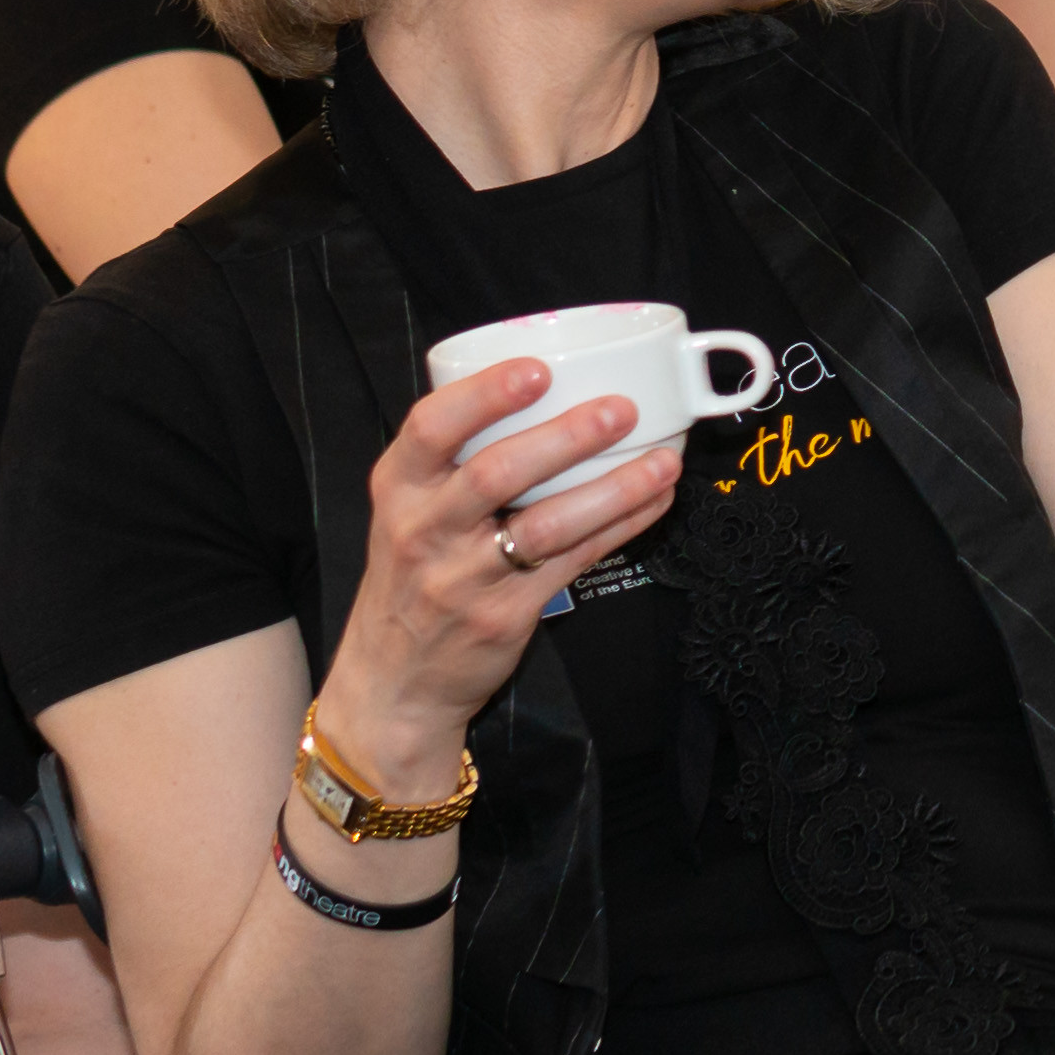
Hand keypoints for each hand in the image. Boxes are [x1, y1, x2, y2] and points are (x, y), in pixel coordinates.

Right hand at [311, 360, 681, 792]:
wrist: (393, 684)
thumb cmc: (411, 578)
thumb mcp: (405, 512)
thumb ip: (452, 462)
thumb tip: (545, 390)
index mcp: (398, 489)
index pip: (429, 427)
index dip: (484, 394)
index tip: (537, 370)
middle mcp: (424, 530)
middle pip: (495, 473)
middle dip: (565, 437)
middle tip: (620, 409)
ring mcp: (464, 578)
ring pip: (547, 524)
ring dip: (612, 489)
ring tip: (661, 460)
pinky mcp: (505, 615)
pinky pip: (575, 561)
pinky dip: (620, 526)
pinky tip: (653, 500)